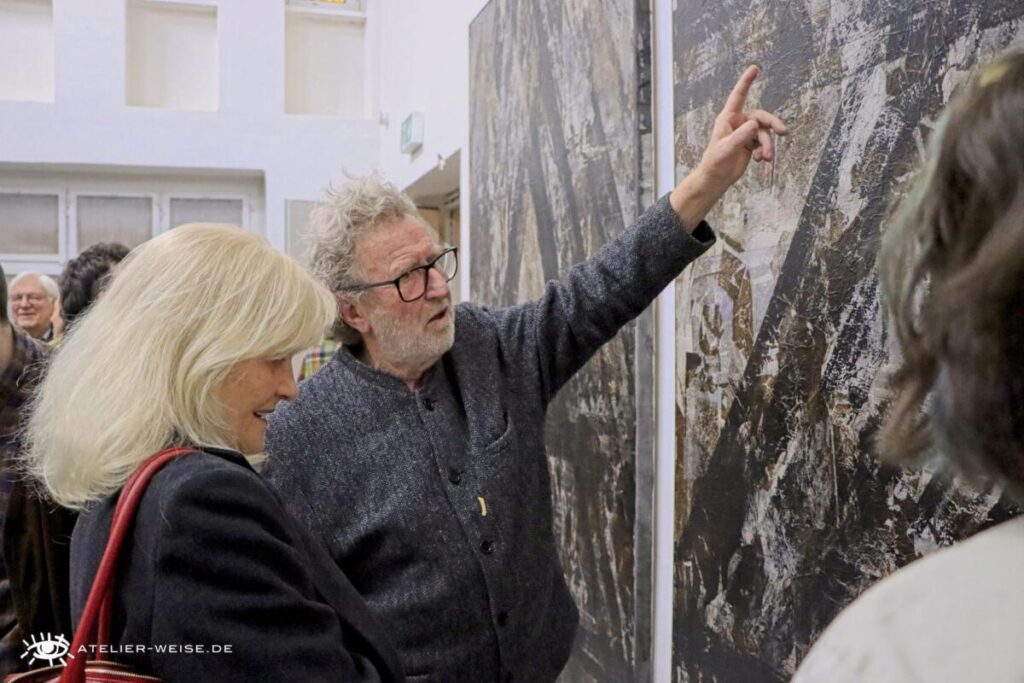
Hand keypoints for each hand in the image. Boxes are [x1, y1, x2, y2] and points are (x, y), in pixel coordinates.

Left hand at [670, 65, 787, 228]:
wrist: (716, 179)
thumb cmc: (714, 163)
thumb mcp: (726, 149)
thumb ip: (740, 137)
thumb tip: (754, 125)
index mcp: (727, 119)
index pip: (738, 97)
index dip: (746, 82)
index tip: (754, 68)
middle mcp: (738, 123)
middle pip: (761, 117)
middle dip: (772, 124)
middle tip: (783, 132)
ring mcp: (745, 133)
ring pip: (764, 133)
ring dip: (768, 145)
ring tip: (767, 158)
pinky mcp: (750, 144)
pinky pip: (764, 142)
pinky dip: (766, 151)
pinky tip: (763, 160)